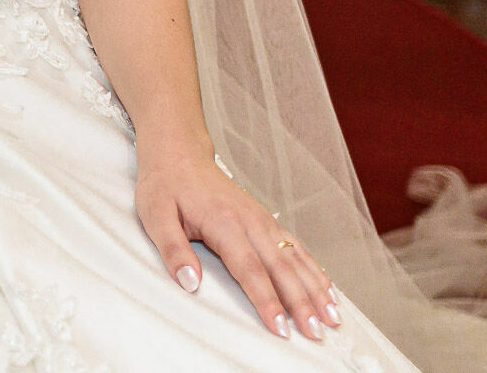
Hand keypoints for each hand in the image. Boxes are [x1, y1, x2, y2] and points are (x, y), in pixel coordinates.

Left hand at [135, 146, 340, 341]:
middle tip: (316, 333)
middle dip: (301, 303)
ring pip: (295, 258)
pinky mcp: (266, 219)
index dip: (267, 301)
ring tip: (332, 317)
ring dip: (315, 289)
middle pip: (281, 268)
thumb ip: (173, 250)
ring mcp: (262, 219)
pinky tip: (327, 289)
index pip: (250, 269)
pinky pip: (296, 246)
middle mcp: (250, 220)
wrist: (178, 152)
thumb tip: (190, 283)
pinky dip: (314, 269)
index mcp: (224, 222)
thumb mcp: (155, 215)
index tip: (280, 328)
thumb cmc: (165, 184)